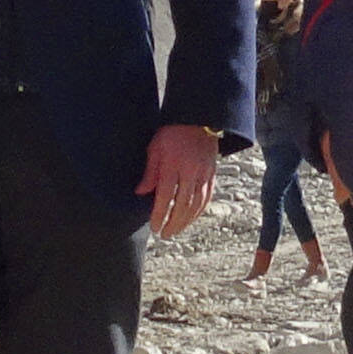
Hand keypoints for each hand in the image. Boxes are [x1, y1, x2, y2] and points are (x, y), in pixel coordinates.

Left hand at [140, 122, 216, 236]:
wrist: (198, 119)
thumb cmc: (172, 132)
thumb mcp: (155, 148)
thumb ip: (149, 172)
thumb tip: (140, 193)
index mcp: (173, 165)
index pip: (165, 196)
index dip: (160, 214)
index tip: (154, 227)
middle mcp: (190, 171)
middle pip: (182, 205)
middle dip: (172, 223)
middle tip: (164, 234)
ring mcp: (203, 174)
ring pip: (196, 204)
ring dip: (186, 221)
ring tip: (175, 230)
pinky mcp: (212, 174)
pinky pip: (207, 197)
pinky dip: (199, 211)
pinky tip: (191, 218)